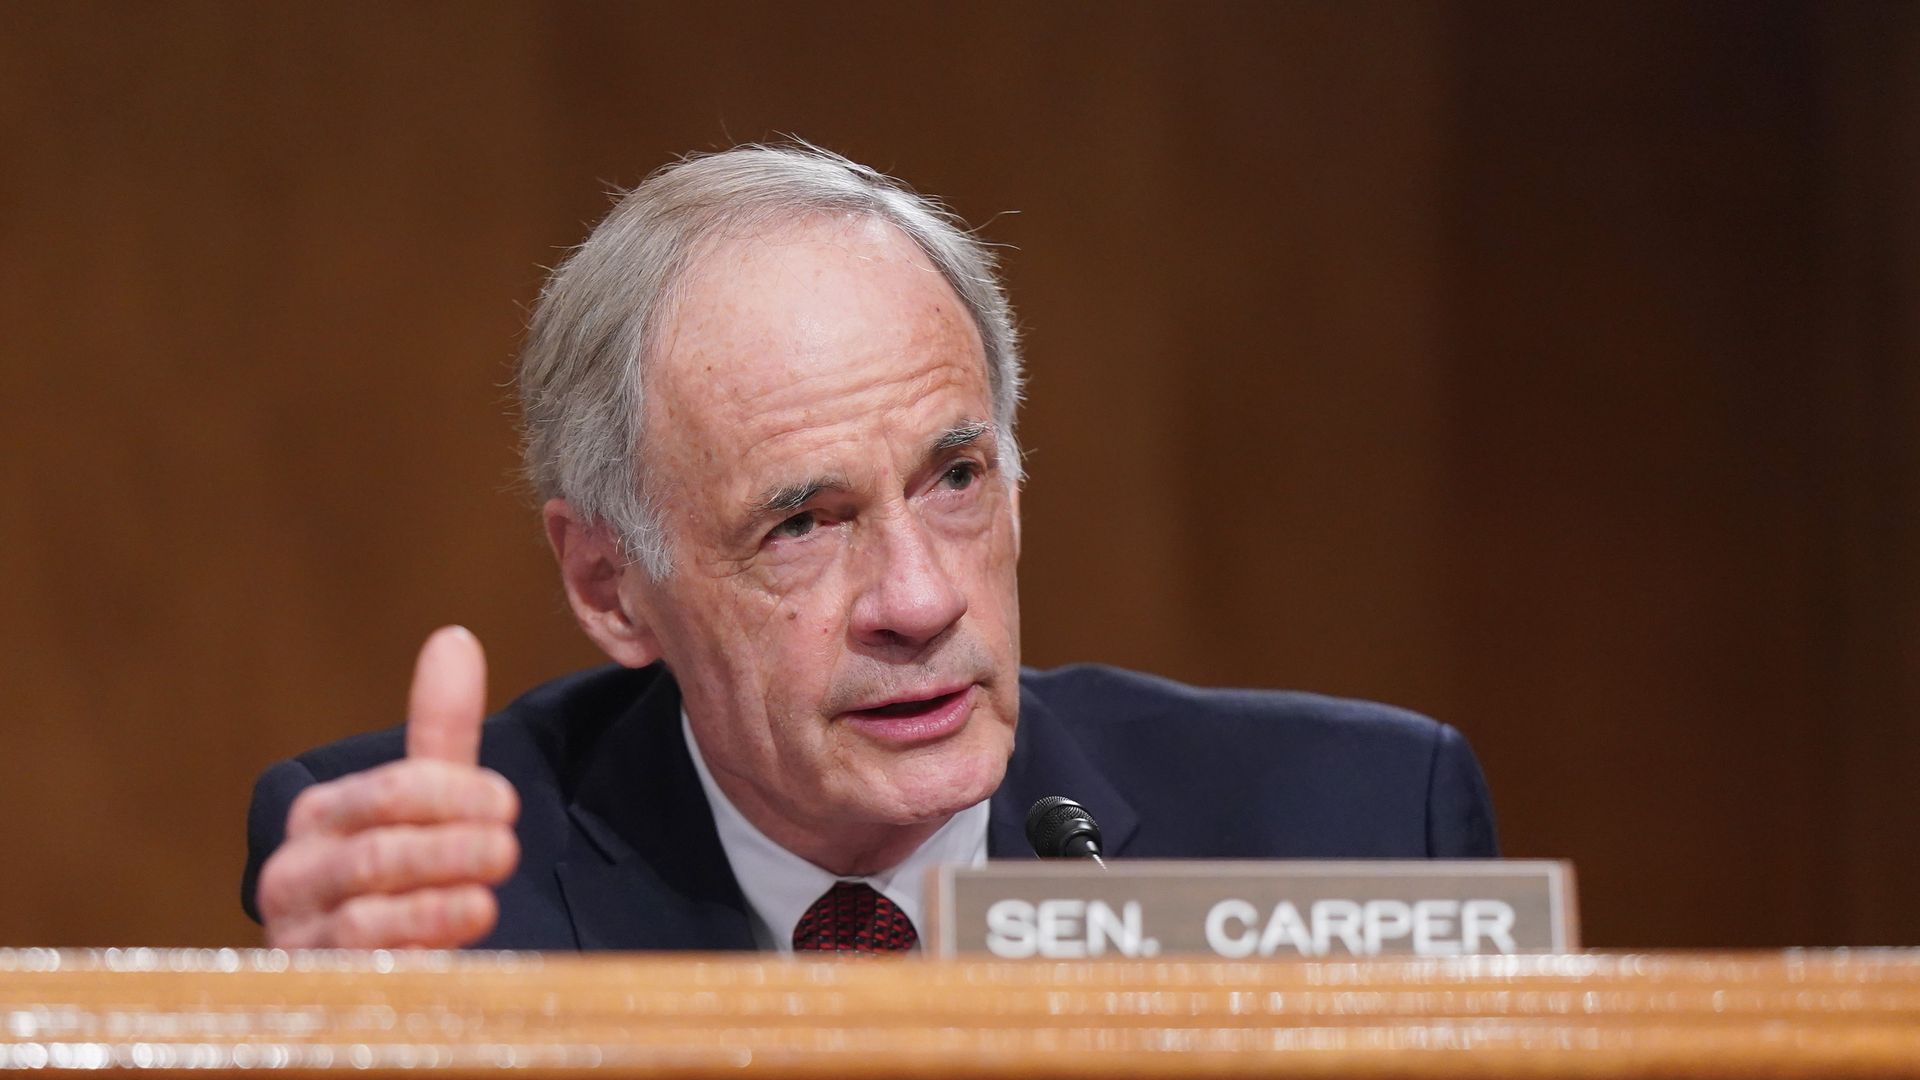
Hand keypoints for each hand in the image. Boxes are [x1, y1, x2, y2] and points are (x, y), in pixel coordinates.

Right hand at [255, 626, 520, 947]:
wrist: (366, 960)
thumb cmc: (399, 869)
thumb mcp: (426, 800)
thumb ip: (439, 731)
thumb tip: (454, 637)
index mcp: (320, 816)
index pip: (389, 793)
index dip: (451, 794)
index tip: (507, 803)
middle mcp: (296, 875)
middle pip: (374, 856)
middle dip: (446, 850)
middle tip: (507, 848)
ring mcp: (301, 938)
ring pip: (361, 918)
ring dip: (431, 909)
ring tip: (485, 901)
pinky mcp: (318, 990)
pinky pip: (360, 974)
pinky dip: (408, 961)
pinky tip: (455, 953)